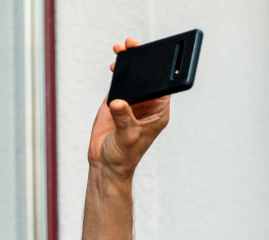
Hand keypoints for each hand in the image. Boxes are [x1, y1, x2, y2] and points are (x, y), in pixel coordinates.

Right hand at [87, 38, 170, 179]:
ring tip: (121, 50)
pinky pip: (119, 81)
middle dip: (142, 60)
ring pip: (133, 77)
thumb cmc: (124, 156)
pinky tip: (115, 63)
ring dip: (128, 63)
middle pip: (148, 77)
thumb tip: (119, 102)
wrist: (105, 163)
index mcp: (158, 112)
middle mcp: (147, 105)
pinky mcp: (116, 101)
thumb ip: (124, 118)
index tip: (157, 55)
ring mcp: (132, 102)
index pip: (164, 85)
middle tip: (133, 46)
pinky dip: (117, 71)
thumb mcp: (128, 137)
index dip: (162, 69)